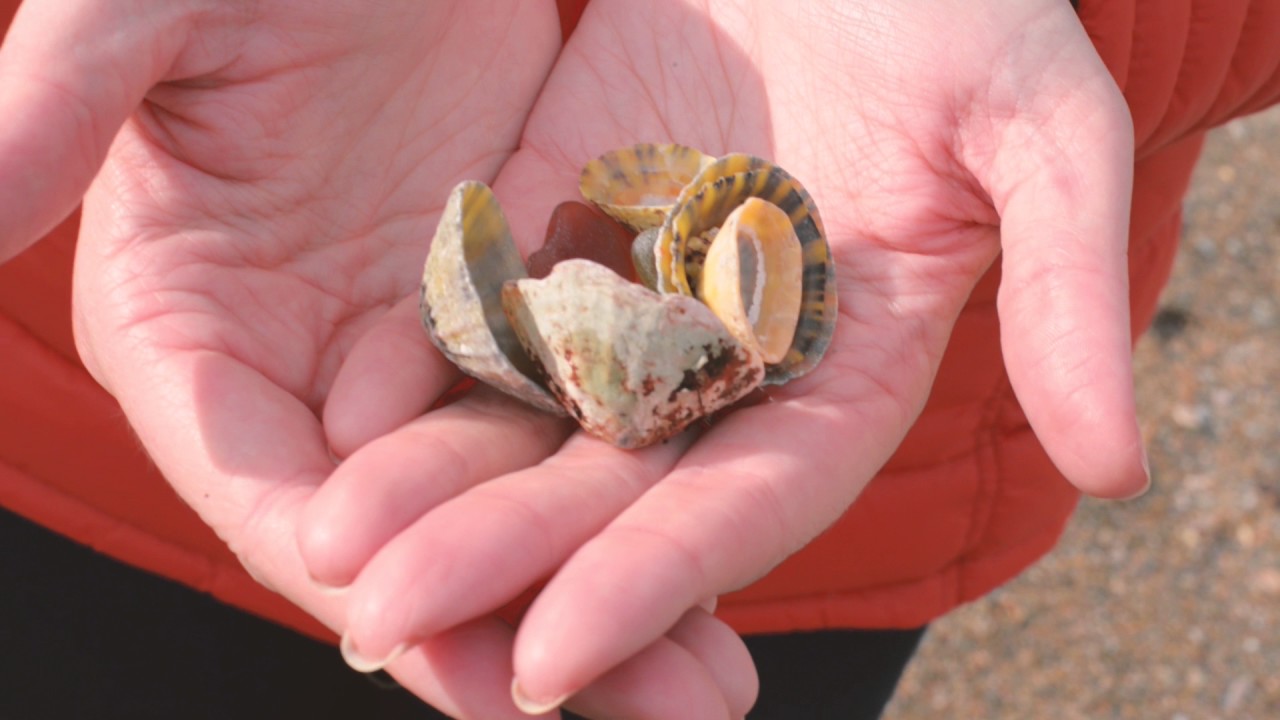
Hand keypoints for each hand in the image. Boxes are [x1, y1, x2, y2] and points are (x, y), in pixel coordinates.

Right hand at [0, 1, 755, 716]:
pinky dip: (635, 492)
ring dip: (601, 591)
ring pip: (505, 500)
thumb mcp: (148, 8)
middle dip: (517, 632)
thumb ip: (56, 109)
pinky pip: (570, 421)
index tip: (466, 672)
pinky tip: (721, 552)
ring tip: (708, 683)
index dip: (362, 587)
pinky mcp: (505, 309)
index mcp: (188, 332)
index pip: (271, 496)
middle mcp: (301, 370)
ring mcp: (410, 349)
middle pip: (406, 536)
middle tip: (657, 715)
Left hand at [307, 0, 1149, 712]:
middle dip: (501, 558)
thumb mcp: (1036, 119)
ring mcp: (631, 288)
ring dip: (432, 485)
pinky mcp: (554, 213)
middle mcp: (728, 356)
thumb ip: (1066, 281)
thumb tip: (1122, 467)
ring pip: (527, 412)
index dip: (655, 585)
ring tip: (329, 548)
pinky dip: (414, 363)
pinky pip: (479, 305)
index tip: (549, 659)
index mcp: (843, 365)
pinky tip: (337, 415)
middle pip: (609, 485)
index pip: (746, 505)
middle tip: (386, 625)